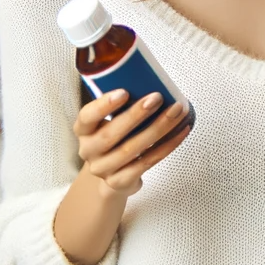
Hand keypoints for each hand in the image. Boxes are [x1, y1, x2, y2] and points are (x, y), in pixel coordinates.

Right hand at [74, 89, 190, 199]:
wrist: (113, 175)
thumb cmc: (116, 138)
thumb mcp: (109, 121)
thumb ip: (121, 107)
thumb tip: (151, 82)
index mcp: (83, 130)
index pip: (87, 116)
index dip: (104, 105)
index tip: (124, 92)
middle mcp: (89, 150)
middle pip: (111, 134)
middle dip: (137, 115)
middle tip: (158, 97)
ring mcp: (103, 169)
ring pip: (133, 149)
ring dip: (158, 128)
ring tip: (176, 111)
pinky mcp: (121, 181)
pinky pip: (148, 162)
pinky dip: (167, 145)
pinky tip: (181, 131)